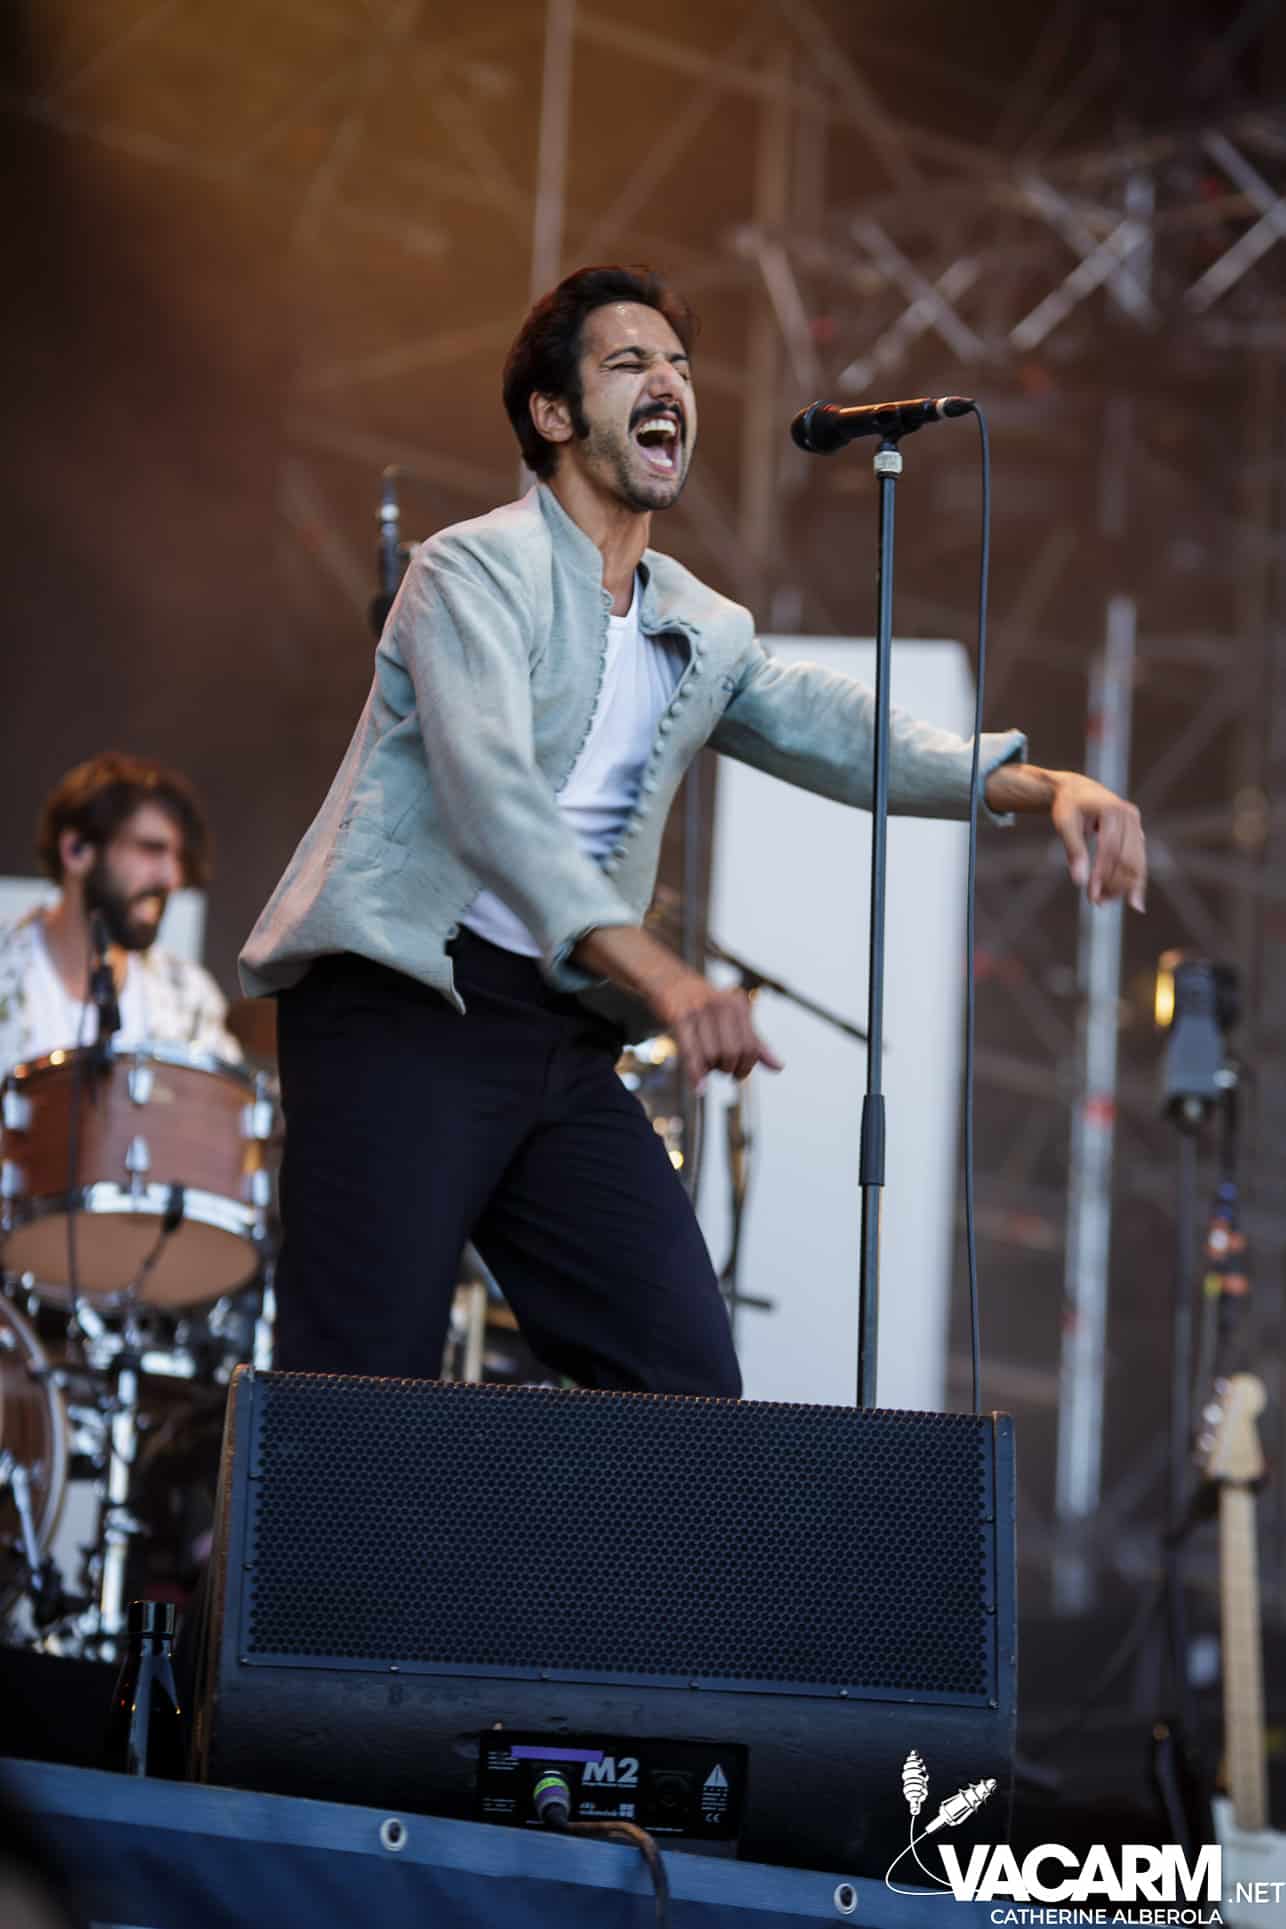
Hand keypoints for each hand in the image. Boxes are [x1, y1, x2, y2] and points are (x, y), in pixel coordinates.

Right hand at [570, 924, 783, 1085]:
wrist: (668, 980)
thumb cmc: (704, 1006)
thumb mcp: (733, 1019)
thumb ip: (755, 1042)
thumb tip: (779, 1067)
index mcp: (738, 1005)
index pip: (752, 1047)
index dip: (747, 1066)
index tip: (737, 1073)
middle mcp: (721, 1005)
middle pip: (734, 1053)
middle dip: (729, 1070)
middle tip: (721, 1070)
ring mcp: (699, 1010)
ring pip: (713, 1055)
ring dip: (710, 1070)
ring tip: (706, 1065)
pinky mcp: (678, 1016)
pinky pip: (691, 1051)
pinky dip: (696, 1074)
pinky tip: (699, 1088)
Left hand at [1048, 772, 1145, 910]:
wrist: (1078, 789)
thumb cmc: (1068, 806)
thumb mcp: (1065, 825)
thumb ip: (1074, 851)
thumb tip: (1080, 881)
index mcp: (1111, 810)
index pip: (1110, 849)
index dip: (1102, 875)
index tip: (1092, 896)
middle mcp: (1129, 815)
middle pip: (1127, 858)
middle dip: (1114, 884)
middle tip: (1098, 904)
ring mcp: (1136, 822)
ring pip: (1136, 861)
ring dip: (1124, 886)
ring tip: (1106, 903)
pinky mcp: (1137, 831)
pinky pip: (1138, 858)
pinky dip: (1132, 879)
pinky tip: (1130, 899)